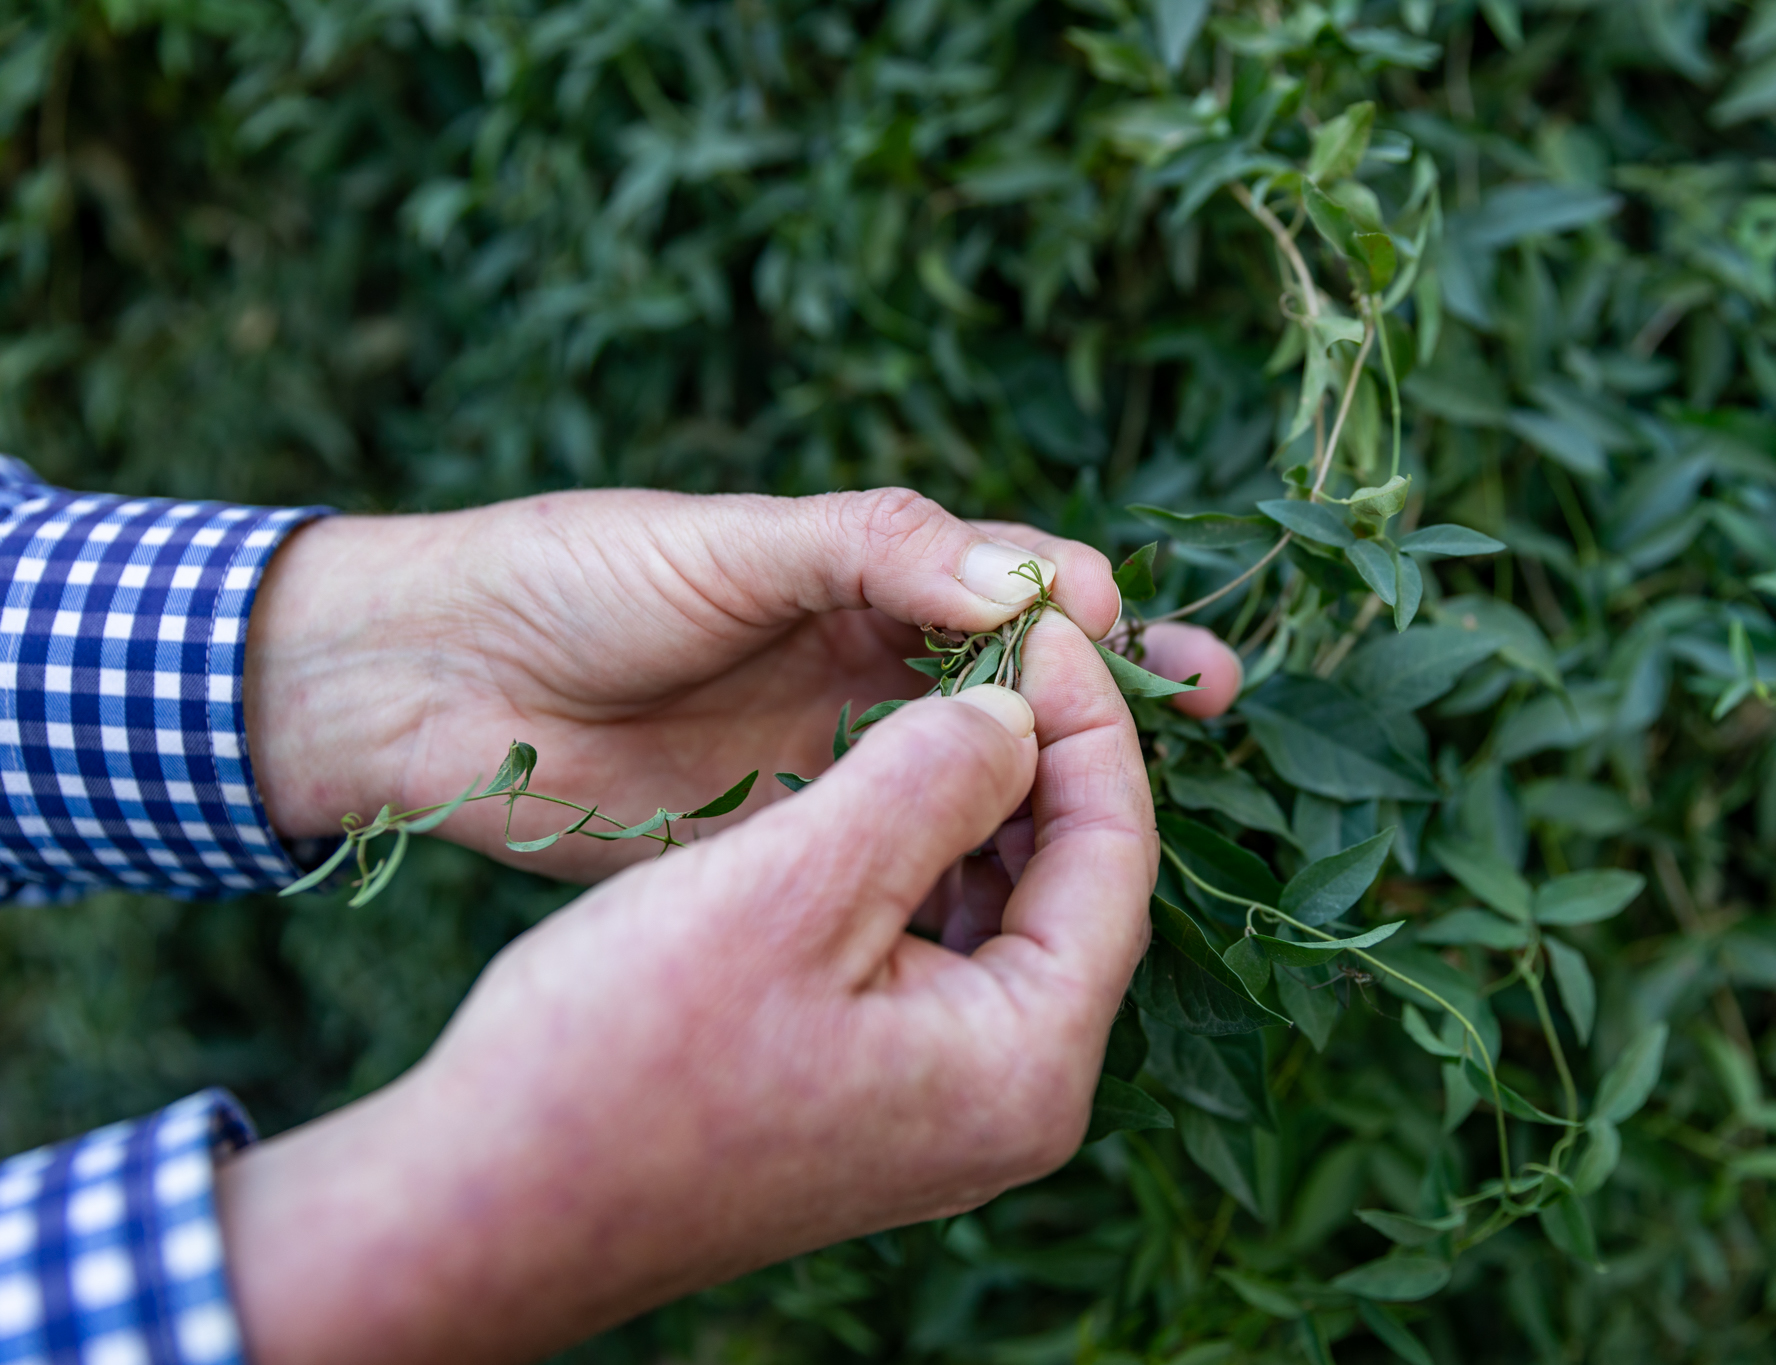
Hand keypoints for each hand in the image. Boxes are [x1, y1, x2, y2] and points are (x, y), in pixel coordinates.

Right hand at [216, 614, 1158, 1363]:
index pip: (1117, 856)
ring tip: (949, 690)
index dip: (1089, 719)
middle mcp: (1013, 1100)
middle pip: (1077, 885)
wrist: (484, 1206)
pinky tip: (888, 782)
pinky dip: (926, 857)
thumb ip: (932, 778)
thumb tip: (1019, 711)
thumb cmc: (618, 1054)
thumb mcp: (789, 884)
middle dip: (1046, 755)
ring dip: (983, 799)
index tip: (1042, 619)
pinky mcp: (884, 1092)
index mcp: (1023, 1064)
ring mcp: (948, 1105)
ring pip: (1010, 908)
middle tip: (1004, 642)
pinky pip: (944, 946)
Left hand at [245, 487, 1240, 880]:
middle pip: (1025, 681)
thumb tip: (1034, 584)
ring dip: (1065, 787)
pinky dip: (973, 866)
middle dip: (1121, 688)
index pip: (1015, 586)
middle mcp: (868, 664)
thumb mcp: (729, 546)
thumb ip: (875, 553)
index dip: (1091, 613)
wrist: (428, 684)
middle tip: (1221, 703)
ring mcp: (837, 757)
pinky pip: (906, 852)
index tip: (1146, 649)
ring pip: (979, 773)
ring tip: (1148, 816)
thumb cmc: (572, 578)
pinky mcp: (794, 841)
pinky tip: (1026, 897)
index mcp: (865, 573)